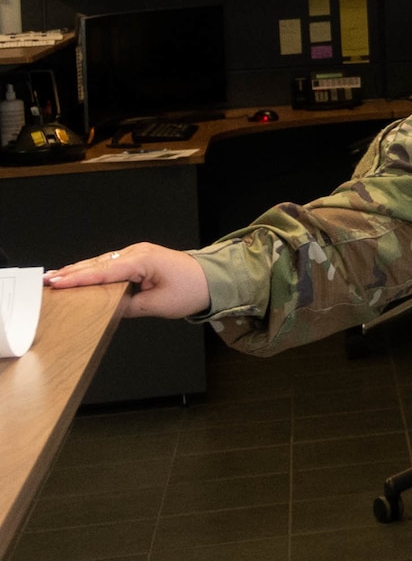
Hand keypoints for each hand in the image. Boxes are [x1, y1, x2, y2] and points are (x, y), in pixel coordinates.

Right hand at [46, 242, 211, 319]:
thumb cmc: (191, 290)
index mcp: (143, 260)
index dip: (79, 278)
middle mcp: (138, 253)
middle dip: (71, 272)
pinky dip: (92, 269)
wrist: (212, 279)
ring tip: (55, 278)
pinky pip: (110, 263)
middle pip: (98, 263)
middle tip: (46, 280)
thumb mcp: (158, 305)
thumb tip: (105, 310)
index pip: (104, 271)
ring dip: (79, 270)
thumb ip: (129, 307)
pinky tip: (78, 274)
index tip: (57, 282)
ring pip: (102, 262)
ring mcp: (138, 253)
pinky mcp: (138, 258)